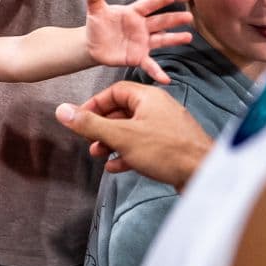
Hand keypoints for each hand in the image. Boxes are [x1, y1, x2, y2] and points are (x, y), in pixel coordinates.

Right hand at [55, 81, 212, 190]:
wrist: (203, 173)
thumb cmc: (166, 151)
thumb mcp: (121, 136)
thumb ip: (90, 124)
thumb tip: (62, 110)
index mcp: (148, 98)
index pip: (115, 91)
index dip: (95, 104)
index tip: (80, 119)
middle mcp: (158, 108)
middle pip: (122, 111)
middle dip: (102, 127)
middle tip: (88, 140)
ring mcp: (166, 127)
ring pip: (132, 130)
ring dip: (112, 142)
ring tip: (98, 155)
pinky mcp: (171, 146)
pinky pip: (143, 145)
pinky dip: (127, 153)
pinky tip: (117, 166)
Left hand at [82, 0, 193, 82]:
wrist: (93, 44)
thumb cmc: (98, 25)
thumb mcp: (95, 12)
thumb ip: (95, 1)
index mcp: (133, 13)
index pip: (148, 5)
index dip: (159, 0)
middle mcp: (142, 27)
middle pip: (160, 21)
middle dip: (174, 19)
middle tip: (189, 16)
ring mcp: (142, 42)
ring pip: (161, 39)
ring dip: (174, 39)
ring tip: (188, 37)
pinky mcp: (138, 57)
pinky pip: (149, 64)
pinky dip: (157, 72)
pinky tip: (166, 79)